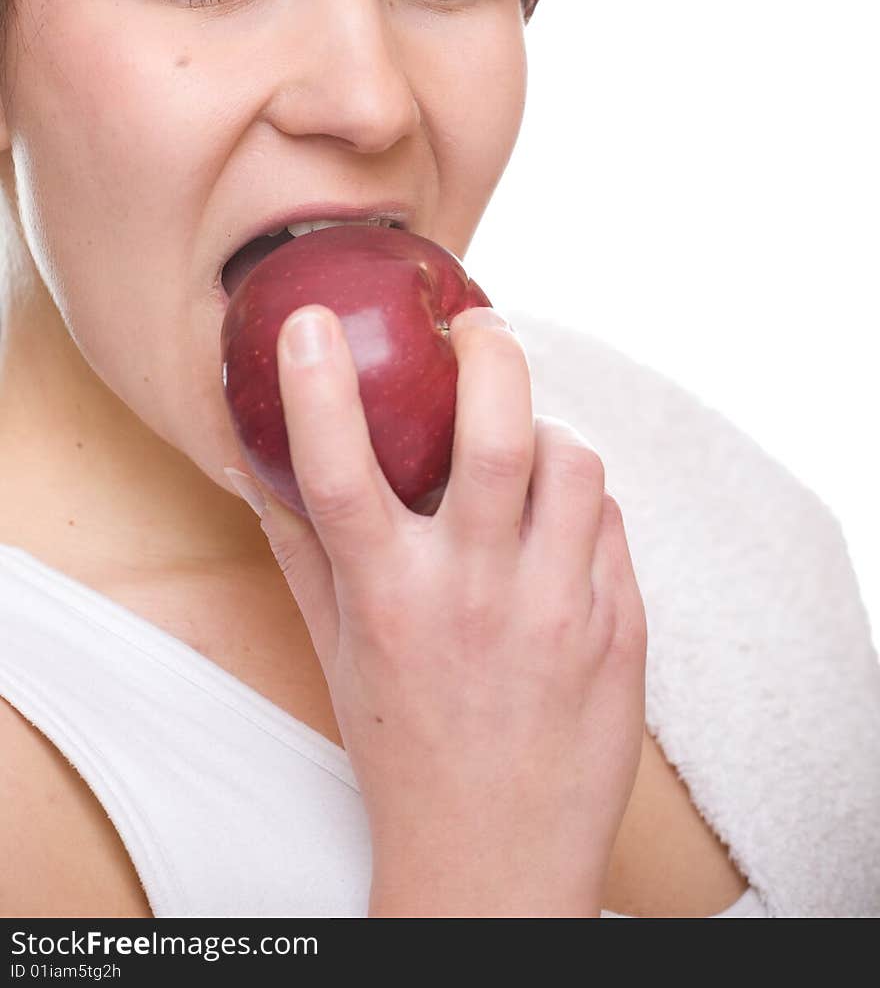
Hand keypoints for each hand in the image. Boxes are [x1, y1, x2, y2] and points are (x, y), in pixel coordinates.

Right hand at [252, 303, 646, 917]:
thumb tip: (257, 470)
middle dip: (489, 352)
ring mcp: (558, 613)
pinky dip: (581, 501)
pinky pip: (609, 519)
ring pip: (573, 461)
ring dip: (546, 430)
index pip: (338, 475)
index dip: (317, 387)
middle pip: (496, 435)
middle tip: (476, 328)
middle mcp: (475, 598)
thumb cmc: (403, 752)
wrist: (496, 862)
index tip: (311, 321)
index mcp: (390, 602)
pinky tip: (558, 527)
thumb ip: (303, 555)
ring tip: (525, 444)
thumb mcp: (339, 654)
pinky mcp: (621, 629)